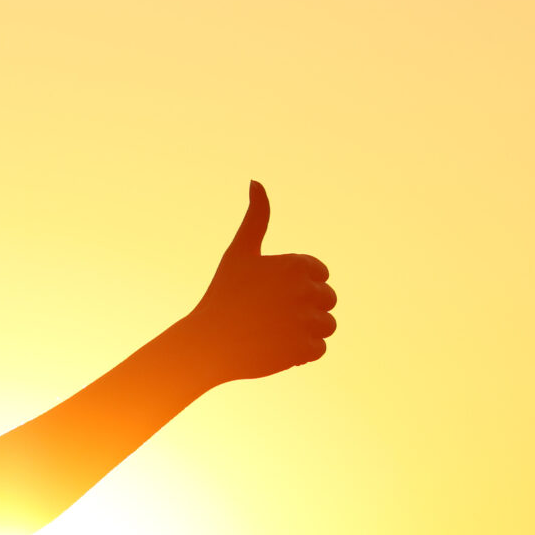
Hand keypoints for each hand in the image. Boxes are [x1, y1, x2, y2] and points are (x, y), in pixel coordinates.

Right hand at [176, 182, 336, 383]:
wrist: (205, 343)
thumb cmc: (222, 296)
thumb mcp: (239, 253)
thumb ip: (256, 218)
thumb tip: (256, 181)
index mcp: (295, 264)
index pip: (321, 274)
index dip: (299, 285)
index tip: (273, 294)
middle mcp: (304, 290)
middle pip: (328, 300)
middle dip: (305, 309)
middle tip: (272, 317)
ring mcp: (305, 321)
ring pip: (327, 325)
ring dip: (306, 331)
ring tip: (276, 333)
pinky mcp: (302, 350)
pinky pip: (319, 349)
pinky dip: (301, 353)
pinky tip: (276, 348)